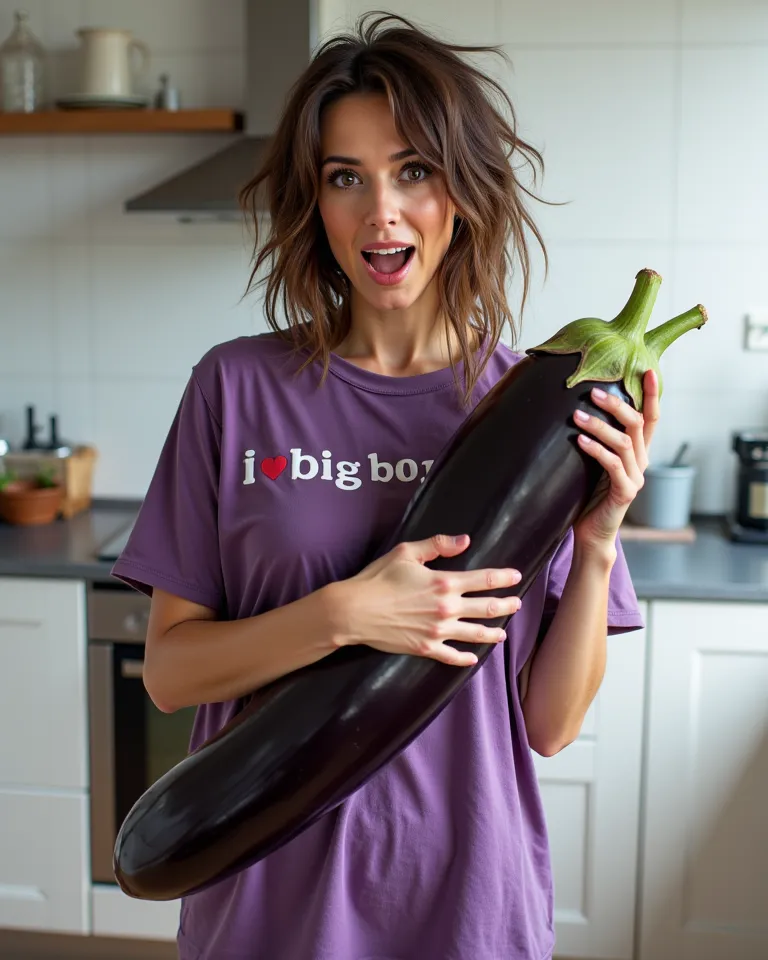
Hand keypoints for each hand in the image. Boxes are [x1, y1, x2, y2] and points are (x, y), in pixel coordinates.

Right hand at [336, 534, 522, 666]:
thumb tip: (465, 540)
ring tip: (502, 632)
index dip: (503, 578)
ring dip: (493, 632)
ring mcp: (438, 631)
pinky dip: (465, 658)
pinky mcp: (426, 648)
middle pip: (487, 608)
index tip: (516, 577)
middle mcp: (447, 608)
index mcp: (444, 582)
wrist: (354, 610)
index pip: (484, 580)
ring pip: (476, 634)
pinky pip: (452, 656)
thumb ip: (438, 545)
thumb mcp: (406, 552)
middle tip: (516, 604)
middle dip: (506, 605)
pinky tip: (473, 658)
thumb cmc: (378, 578)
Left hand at [572, 369, 659, 550]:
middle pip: (637, 424)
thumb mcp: (594, 462)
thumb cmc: (589, 494)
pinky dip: (596, 450)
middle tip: (594, 392)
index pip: (650, 417)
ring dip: (599, 426)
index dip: (651, 394)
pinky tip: (579, 441)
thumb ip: (595, 438)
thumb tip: (575, 405)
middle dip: (617, 405)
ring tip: (577, 415)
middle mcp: (642, 461)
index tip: (647, 369)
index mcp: (638, 451)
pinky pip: (612, 465)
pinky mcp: (625, 492)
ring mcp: (635, 477)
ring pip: (623, 442)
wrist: (591, 532)